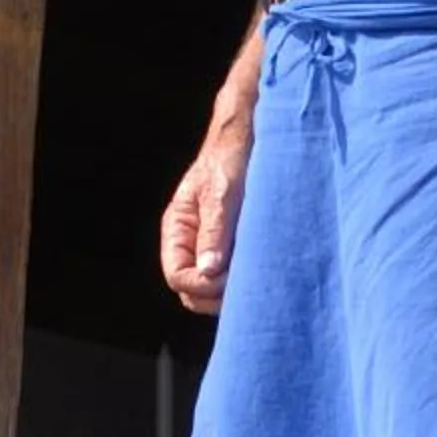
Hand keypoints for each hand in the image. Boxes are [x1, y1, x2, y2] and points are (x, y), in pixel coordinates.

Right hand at [161, 118, 252, 313]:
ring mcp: (211, 248)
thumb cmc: (230, 160)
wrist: (250, 140)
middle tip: (245, 285)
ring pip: (210, 289)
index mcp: (177, 230)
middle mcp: (190, 243)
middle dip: (214, 296)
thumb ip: (214, 232)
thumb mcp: (222, 194)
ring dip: (228, 293)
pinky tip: (260, 273)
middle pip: (190, 291)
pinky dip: (241, 283)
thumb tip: (208, 271)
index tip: (227, 278)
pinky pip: (229, 278)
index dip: (200, 285)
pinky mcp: (232, 248)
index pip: (177, 276)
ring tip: (254, 280)